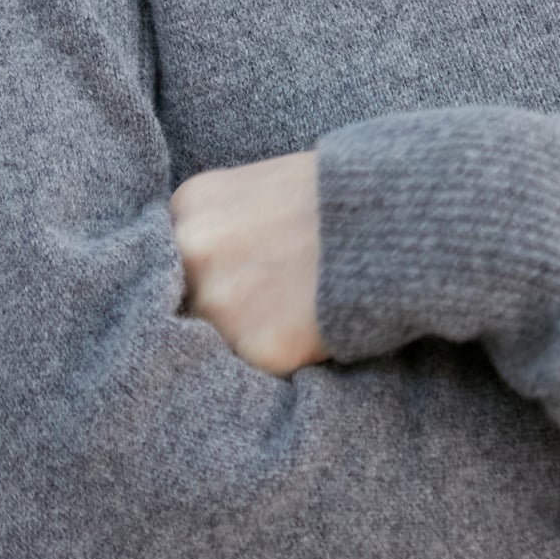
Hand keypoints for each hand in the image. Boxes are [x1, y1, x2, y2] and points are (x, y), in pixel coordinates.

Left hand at [169, 150, 327, 376]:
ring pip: (208, 345)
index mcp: (189, 206)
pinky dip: (279, 359)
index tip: (211, 291)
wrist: (397, 216)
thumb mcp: (260, 190)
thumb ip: (218, 229)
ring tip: (285, 317)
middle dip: (208, 314)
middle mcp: (191, 252)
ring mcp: (221, 301)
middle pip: (177, 306)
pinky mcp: (258, 346)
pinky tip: (307, 329)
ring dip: (238, 342)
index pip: (161, 265)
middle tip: (252, 310)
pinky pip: (253, 369)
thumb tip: (190, 281)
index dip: (191, 281)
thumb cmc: (337, 199)